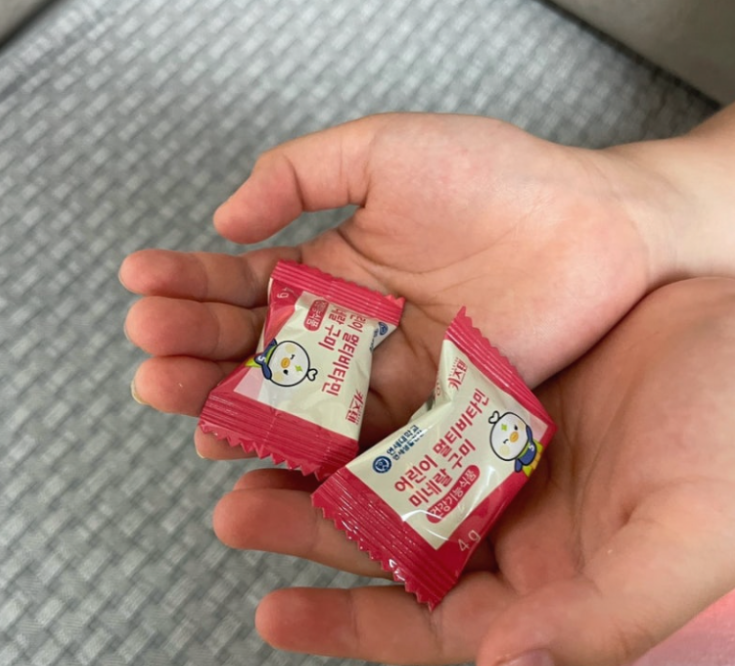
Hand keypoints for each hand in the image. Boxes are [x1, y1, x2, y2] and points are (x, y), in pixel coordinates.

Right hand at [121, 113, 681, 454]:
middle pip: (255, 349)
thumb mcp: (385, 151)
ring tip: (173, 394)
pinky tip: (249, 445)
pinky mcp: (423, 417)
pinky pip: (352, 437)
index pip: (244, 283)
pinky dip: (300, 445)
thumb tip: (225, 217)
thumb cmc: (496, 178)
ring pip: (292, 399)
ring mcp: (383, 378)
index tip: (138, 283)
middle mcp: (350, 330)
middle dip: (193, 348)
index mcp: (334, 267)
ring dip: (227, 398)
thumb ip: (301, 174)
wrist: (596, 230)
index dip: (188, 284)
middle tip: (147, 353)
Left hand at [212, 277, 734, 665]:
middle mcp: (511, 519)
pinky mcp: (497, 387)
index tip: (275, 617)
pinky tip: (320, 389)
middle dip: (312, 529)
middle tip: (236, 510)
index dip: (352, 624)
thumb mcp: (681, 541)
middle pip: (391, 537)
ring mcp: (500, 450)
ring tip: (249, 453)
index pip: (430, 618)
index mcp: (546, 577)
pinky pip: (415, 399)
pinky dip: (367, 400)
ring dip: (323, 462)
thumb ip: (599, 616)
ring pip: (390, 465)